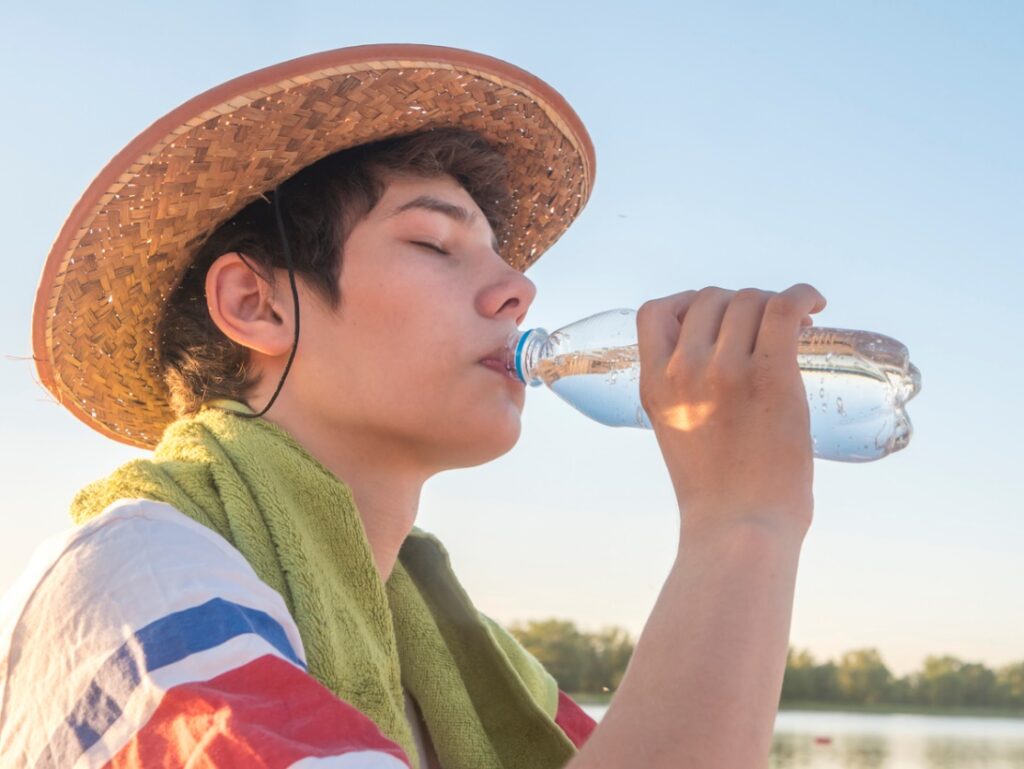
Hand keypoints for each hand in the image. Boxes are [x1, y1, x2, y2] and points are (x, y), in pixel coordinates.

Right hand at [636, 283, 826, 537]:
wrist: (739, 527)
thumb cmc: (717, 492)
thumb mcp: (676, 430)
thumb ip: (685, 392)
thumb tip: (726, 356)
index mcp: (654, 384)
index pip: (654, 312)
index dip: (686, 302)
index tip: (714, 318)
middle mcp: (683, 370)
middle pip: (710, 299)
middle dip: (740, 305)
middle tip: (767, 329)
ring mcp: (724, 371)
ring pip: (749, 301)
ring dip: (773, 304)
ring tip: (797, 326)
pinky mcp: (770, 377)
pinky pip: (784, 308)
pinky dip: (802, 295)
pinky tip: (814, 304)